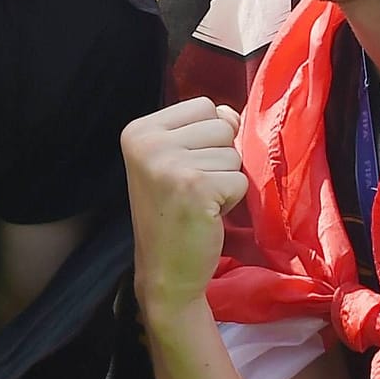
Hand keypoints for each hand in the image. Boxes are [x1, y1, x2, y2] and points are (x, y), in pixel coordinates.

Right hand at [120, 98, 246, 318]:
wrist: (164, 272)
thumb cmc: (172, 214)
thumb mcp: (176, 160)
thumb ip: (202, 130)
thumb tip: (232, 114)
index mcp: (139, 130)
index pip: (203, 105)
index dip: (206, 139)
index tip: (182, 169)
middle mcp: (148, 142)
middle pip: (221, 126)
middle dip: (218, 159)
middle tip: (192, 189)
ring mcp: (169, 163)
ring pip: (233, 154)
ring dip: (224, 181)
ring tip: (197, 202)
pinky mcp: (194, 186)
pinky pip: (240, 179)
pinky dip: (231, 200)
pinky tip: (205, 215)